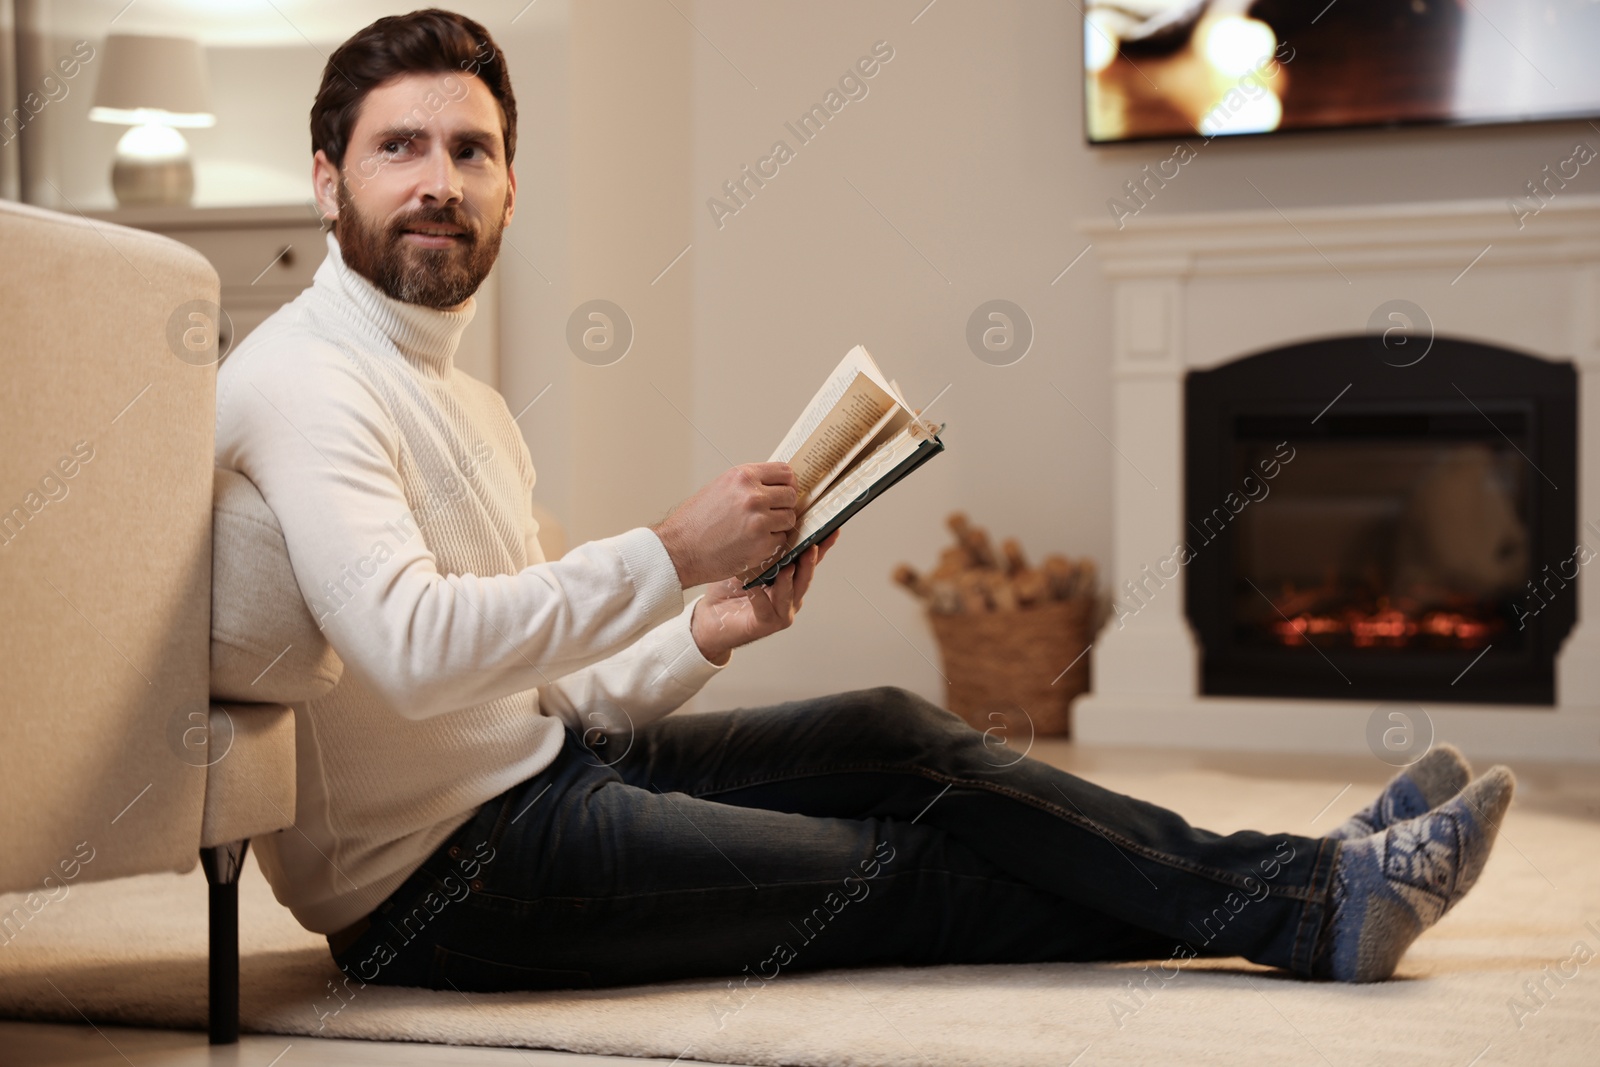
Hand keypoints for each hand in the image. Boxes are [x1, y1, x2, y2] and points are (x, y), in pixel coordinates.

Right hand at [651, 463, 797, 587]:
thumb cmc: (695, 521)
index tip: (784, 491)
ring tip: (759, 530)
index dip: (787, 483)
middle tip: (771, 514)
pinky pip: (781, 540)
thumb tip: (775, 484)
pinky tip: (753, 543)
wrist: (678, 550)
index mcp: (743, 476)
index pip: (785, 472)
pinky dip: (771, 543)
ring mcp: (760, 521)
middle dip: (784, 505)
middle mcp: (753, 496)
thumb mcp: (720, 488)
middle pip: (791, 495)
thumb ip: (748, 483)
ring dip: (779, 525)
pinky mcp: (762, 545)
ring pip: (789, 519)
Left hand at [690, 531, 839, 663]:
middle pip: (805, 577)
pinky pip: (765, 609)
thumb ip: (761, 546)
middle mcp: (790, 595)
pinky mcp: (765, 623)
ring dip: (790, 581)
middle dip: (810, 562)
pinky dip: (760, 597)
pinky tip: (755, 588)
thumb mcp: (747, 561)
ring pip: (791, 595)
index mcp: (790, 578)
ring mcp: (780, 611)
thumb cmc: (729, 588)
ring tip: (788, 567)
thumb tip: (769, 514)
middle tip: (812, 547)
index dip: (823, 547)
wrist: (710, 618)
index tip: (833, 530)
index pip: (809, 560)